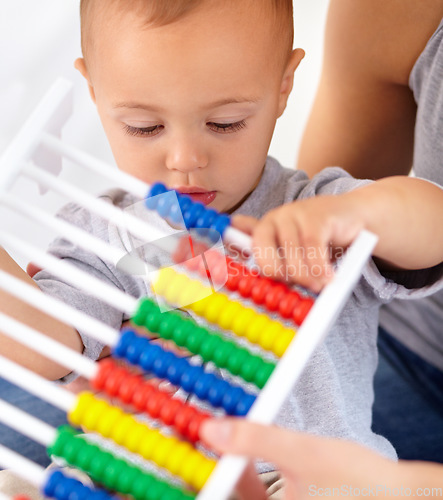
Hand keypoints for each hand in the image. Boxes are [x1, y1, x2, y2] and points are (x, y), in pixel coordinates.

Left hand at [200, 419, 413, 499]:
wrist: (402, 498)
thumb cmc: (360, 482)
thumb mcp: (302, 454)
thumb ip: (255, 441)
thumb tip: (209, 429)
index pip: (218, 496)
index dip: (195, 475)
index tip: (175, 452)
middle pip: (225, 495)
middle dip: (207, 470)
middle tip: (187, 439)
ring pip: (240, 496)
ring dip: (224, 469)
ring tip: (210, 438)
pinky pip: (255, 496)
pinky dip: (245, 476)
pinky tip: (242, 454)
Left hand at [233, 195, 363, 292]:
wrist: (351, 214)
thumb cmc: (318, 235)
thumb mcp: (291, 247)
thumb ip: (269, 254)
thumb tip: (239, 263)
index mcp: (263, 229)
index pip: (240, 246)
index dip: (237, 263)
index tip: (246, 281)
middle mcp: (274, 218)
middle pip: (264, 253)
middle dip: (279, 275)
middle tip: (296, 286)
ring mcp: (294, 213)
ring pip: (291, 252)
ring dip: (305, 275)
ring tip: (318, 286)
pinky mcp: (316, 216)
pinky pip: (313, 247)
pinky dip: (319, 266)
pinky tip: (328, 278)